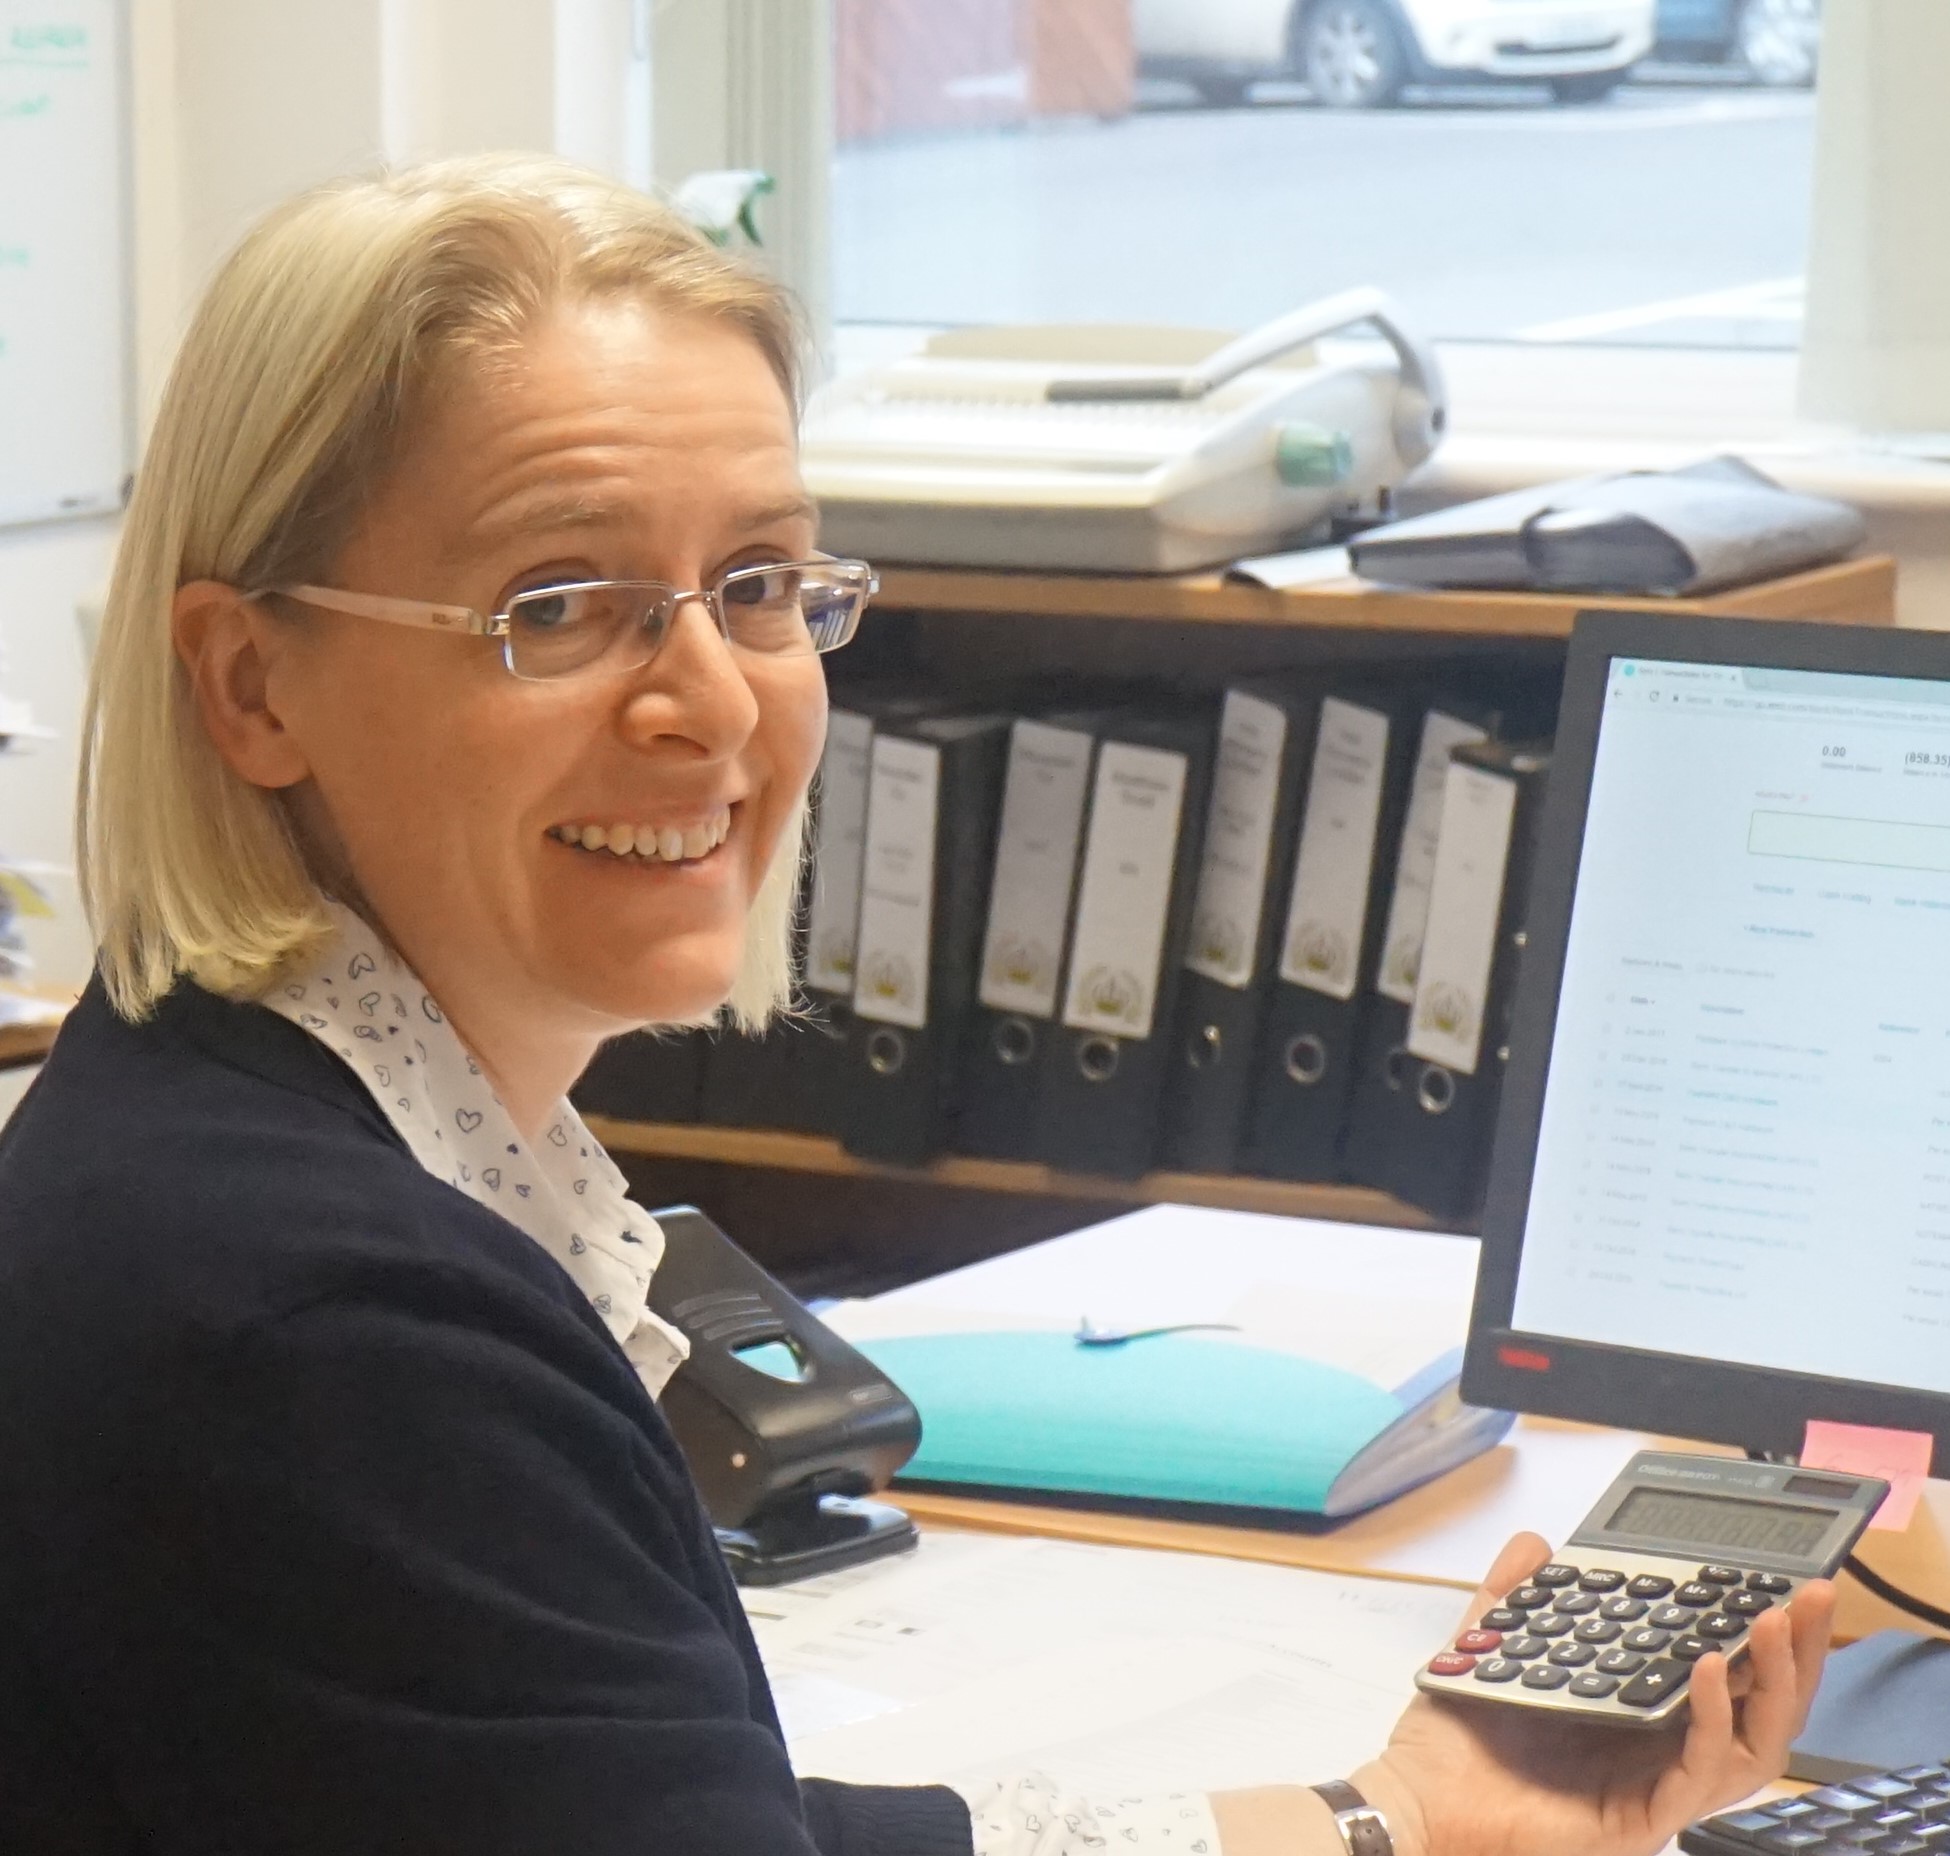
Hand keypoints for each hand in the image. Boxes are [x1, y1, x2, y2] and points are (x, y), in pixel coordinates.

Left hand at [1352, 1532, 1833, 1855]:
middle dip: (1799, 1653)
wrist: (1415, 1801)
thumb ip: (1515, 1595)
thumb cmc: (1451, 1744)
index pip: (1727, 1674)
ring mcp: (1656, 1787)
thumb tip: (1538, 1542)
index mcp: (1637, 1714)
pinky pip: (1702, 1772)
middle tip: (1815, 1595)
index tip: (1786, 1579)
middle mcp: (1659, 1752)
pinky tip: (1710, 1668)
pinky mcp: (1644, 1817)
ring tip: (1773, 1621)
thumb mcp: (1489, 1648)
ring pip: (1756, 1746)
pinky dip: (1715, 1718)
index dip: (1763, 1633)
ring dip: (1776, 1682)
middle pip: (1762, 1710)